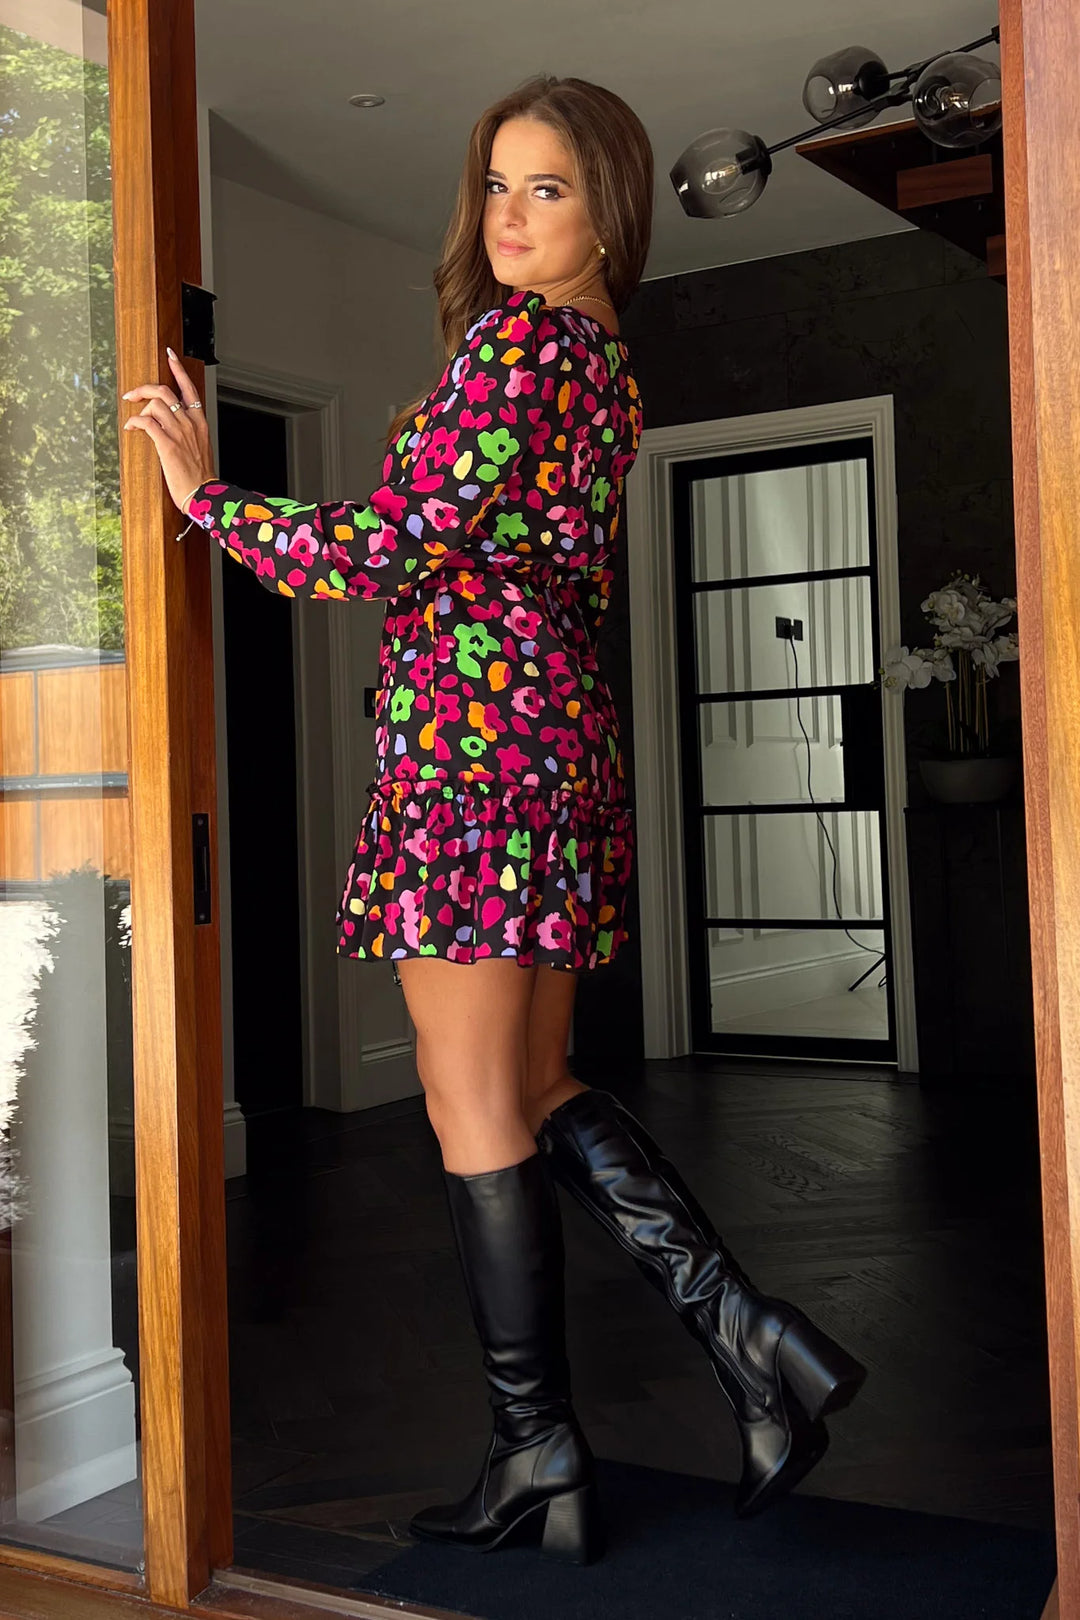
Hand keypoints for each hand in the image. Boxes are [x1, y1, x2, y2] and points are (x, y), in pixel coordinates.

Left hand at [122, 349, 215, 512]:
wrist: (204, 494)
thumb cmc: (200, 476)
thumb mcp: (199, 447)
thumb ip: (187, 431)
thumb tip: (168, 424)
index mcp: (199, 422)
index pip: (189, 388)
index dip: (178, 369)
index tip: (170, 355)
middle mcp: (190, 423)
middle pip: (165, 392)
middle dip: (144, 388)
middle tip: (131, 394)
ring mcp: (179, 433)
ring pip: (155, 405)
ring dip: (139, 409)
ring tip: (133, 421)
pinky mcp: (167, 444)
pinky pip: (147, 422)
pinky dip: (135, 422)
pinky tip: (131, 428)